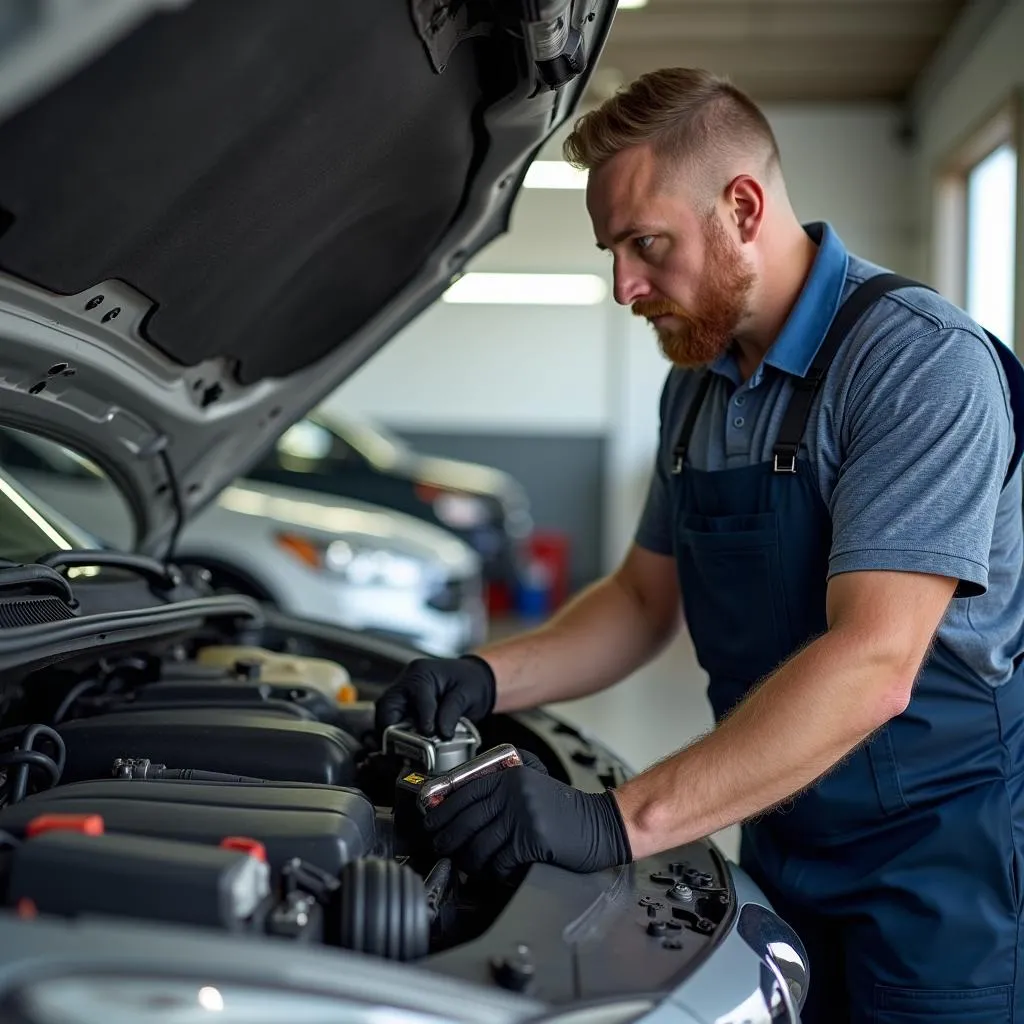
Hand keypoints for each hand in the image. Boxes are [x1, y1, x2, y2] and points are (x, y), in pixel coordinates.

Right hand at [374, 655, 496, 739]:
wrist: (473, 681)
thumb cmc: (469, 682)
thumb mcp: (467, 693)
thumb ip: (453, 711)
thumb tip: (441, 733)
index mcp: (421, 673)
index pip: (416, 695)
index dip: (424, 718)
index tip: (431, 734)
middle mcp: (405, 684)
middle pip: (387, 708)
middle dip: (393, 731)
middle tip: (405, 750)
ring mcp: (400, 698)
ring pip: (384, 719)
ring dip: (391, 737)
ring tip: (403, 754)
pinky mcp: (401, 711)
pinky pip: (390, 726)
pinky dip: (395, 739)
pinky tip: (405, 751)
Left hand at [422, 750, 632, 879]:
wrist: (601, 824)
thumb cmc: (565, 810)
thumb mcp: (532, 783)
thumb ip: (502, 786)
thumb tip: (460, 801)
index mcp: (511, 777)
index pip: (463, 793)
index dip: (441, 811)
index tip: (432, 823)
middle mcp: (513, 794)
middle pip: (464, 822)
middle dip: (447, 840)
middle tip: (443, 848)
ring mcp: (522, 816)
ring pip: (478, 846)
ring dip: (470, 862)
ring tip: (471, 865)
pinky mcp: (532, 840)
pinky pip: (499, 862)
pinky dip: (495, 872)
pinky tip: (499, 871)